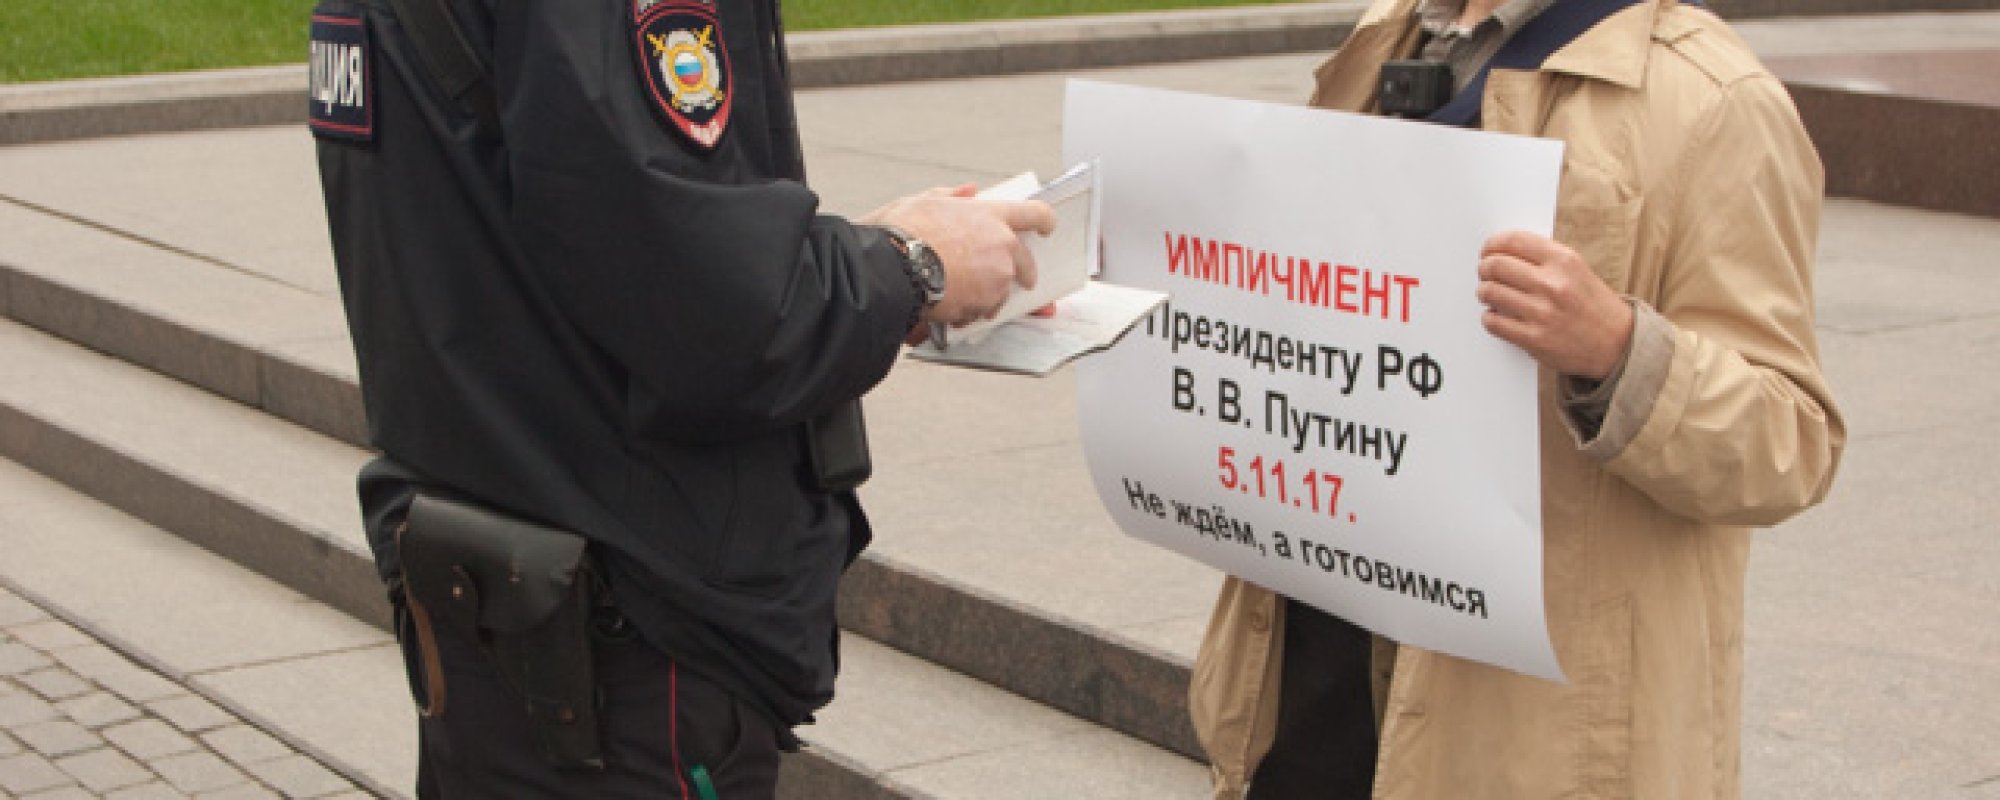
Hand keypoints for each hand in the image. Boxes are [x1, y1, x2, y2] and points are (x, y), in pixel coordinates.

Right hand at [864, 185, 1054, 328]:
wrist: (893, 267)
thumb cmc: (903, 232)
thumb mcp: (924, 201)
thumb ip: (952, 197)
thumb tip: (969, 190)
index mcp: (990, 215)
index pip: (1035, 213)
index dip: (1044, 221)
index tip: (1047, 229)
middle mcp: (1002, 246)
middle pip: (1026, 262)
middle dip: (1022, 272)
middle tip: (1013, 279)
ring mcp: (997, 277)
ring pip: (1002, 291)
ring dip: (987, 295)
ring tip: (957, 292)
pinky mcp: (986, 304)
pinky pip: (982, 312)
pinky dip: (969, 312)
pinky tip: (947, 305)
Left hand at [1475, 231, 1633, 379]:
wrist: (1617, 343)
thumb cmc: (1594, 305)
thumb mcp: (1577, 269)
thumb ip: (1544, 258)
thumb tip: (1503, 251)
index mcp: (1564, 261)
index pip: (1514, 241)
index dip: (1492, 244)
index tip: (1488, 250)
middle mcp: (1552, 284)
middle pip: (1496, 265)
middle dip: (1485, 268)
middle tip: (1485, 272)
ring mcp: (1542, 313)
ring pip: (1490, 292)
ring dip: (1484, 292)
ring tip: (1489, 293)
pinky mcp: (1534, 339)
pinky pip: (1493, 322)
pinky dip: (1489, 317)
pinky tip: (1497, 315)